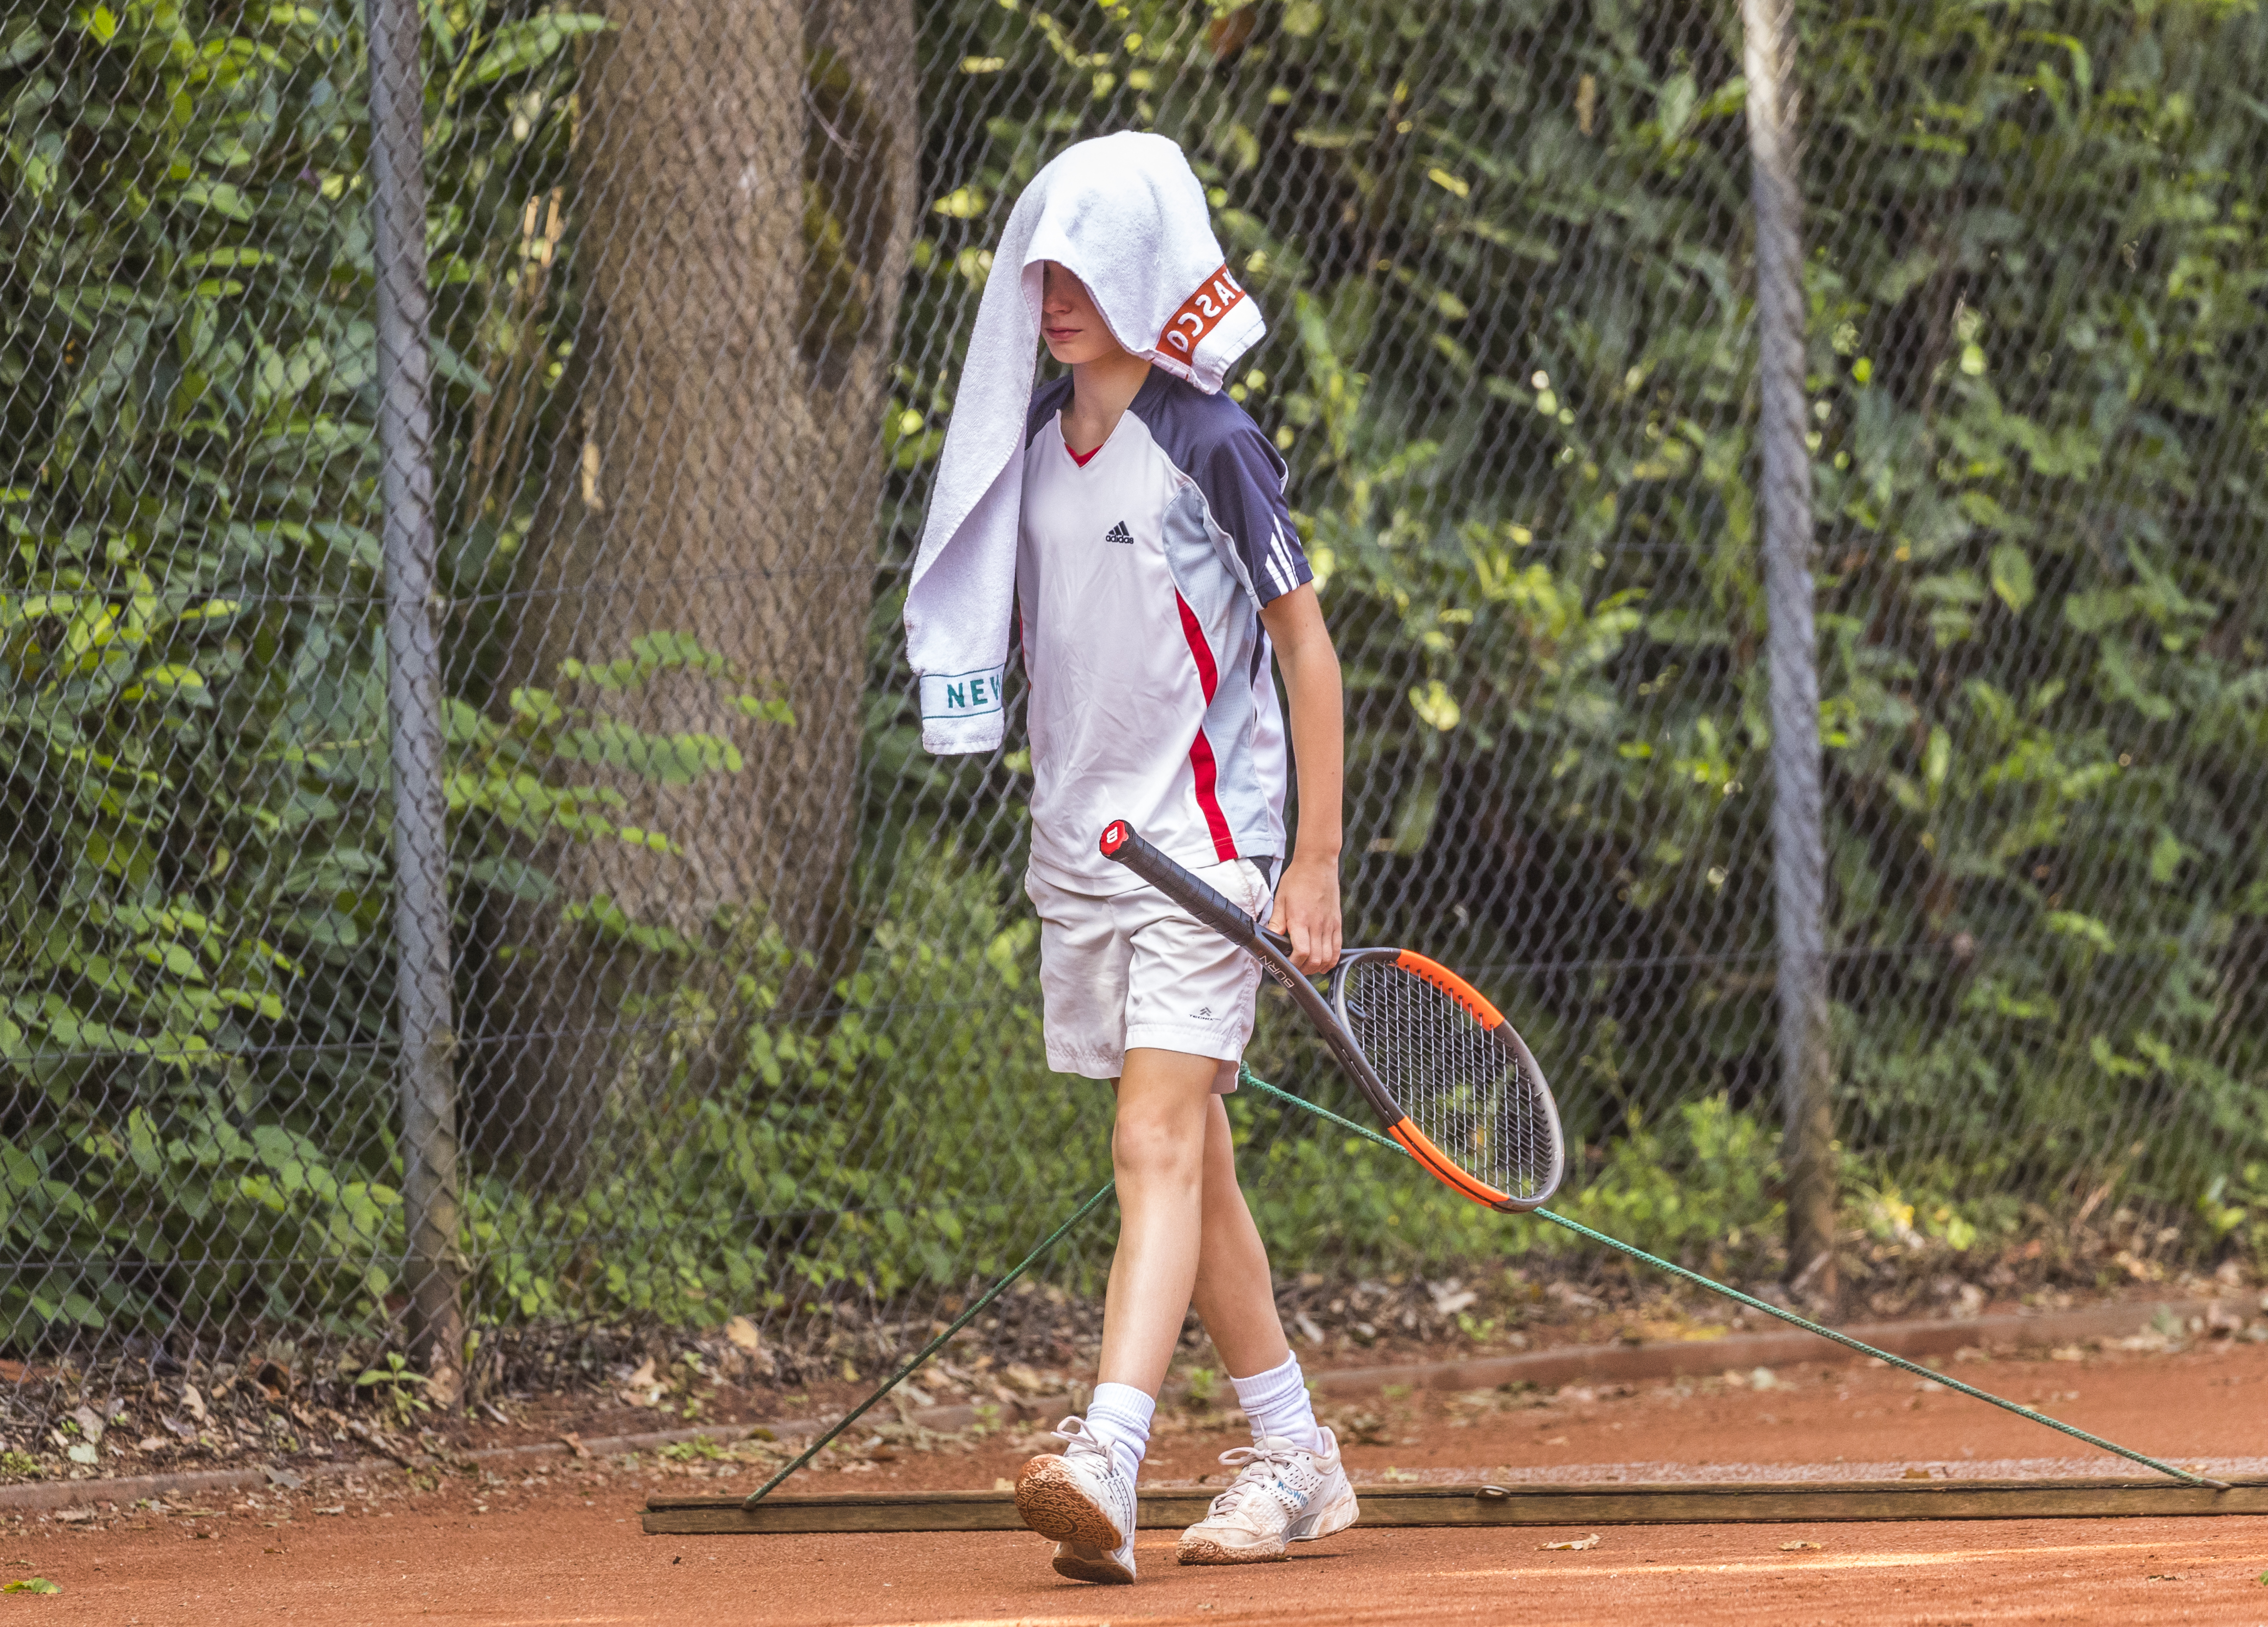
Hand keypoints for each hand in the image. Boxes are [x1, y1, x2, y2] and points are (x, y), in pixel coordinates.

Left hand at [1267, 851, 1341, 974]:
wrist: (1317, 863)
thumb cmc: (1297, 880)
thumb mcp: (1280, 899)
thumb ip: (1276, 922)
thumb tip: (1269, 940)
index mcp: (1300, 920)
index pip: (1301, 953)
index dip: (1294, 964)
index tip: (1286, 964)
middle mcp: (1317, 925)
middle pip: (1316, 960)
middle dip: (1304, 969)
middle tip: (1295, 968)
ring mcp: (1329, 925)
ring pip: (1328, 957)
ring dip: (1317, 967)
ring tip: (1307, 967)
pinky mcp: (1337, 923)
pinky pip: (1338, 947)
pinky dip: (1332, 960)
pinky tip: (1324, 964)